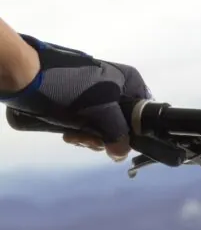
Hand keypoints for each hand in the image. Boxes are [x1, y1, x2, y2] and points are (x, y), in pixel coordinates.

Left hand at [1, 35, 150, 161]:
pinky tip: (67, 133)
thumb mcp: (102, 113)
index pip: (144, 110)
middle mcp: (116, 85)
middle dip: (105, 136)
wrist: (27, 76)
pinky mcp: (78, 100)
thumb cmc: (71, 90)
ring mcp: (95, 93)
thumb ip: (118, 135)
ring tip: (73, 136)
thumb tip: (121, 154)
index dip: (134, 131)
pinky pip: (87, 121)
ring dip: (89, 136)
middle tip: (89, 140)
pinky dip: (79, 130)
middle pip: (122, 122)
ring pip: (102, 125)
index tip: (118, 142)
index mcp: (129, 80)